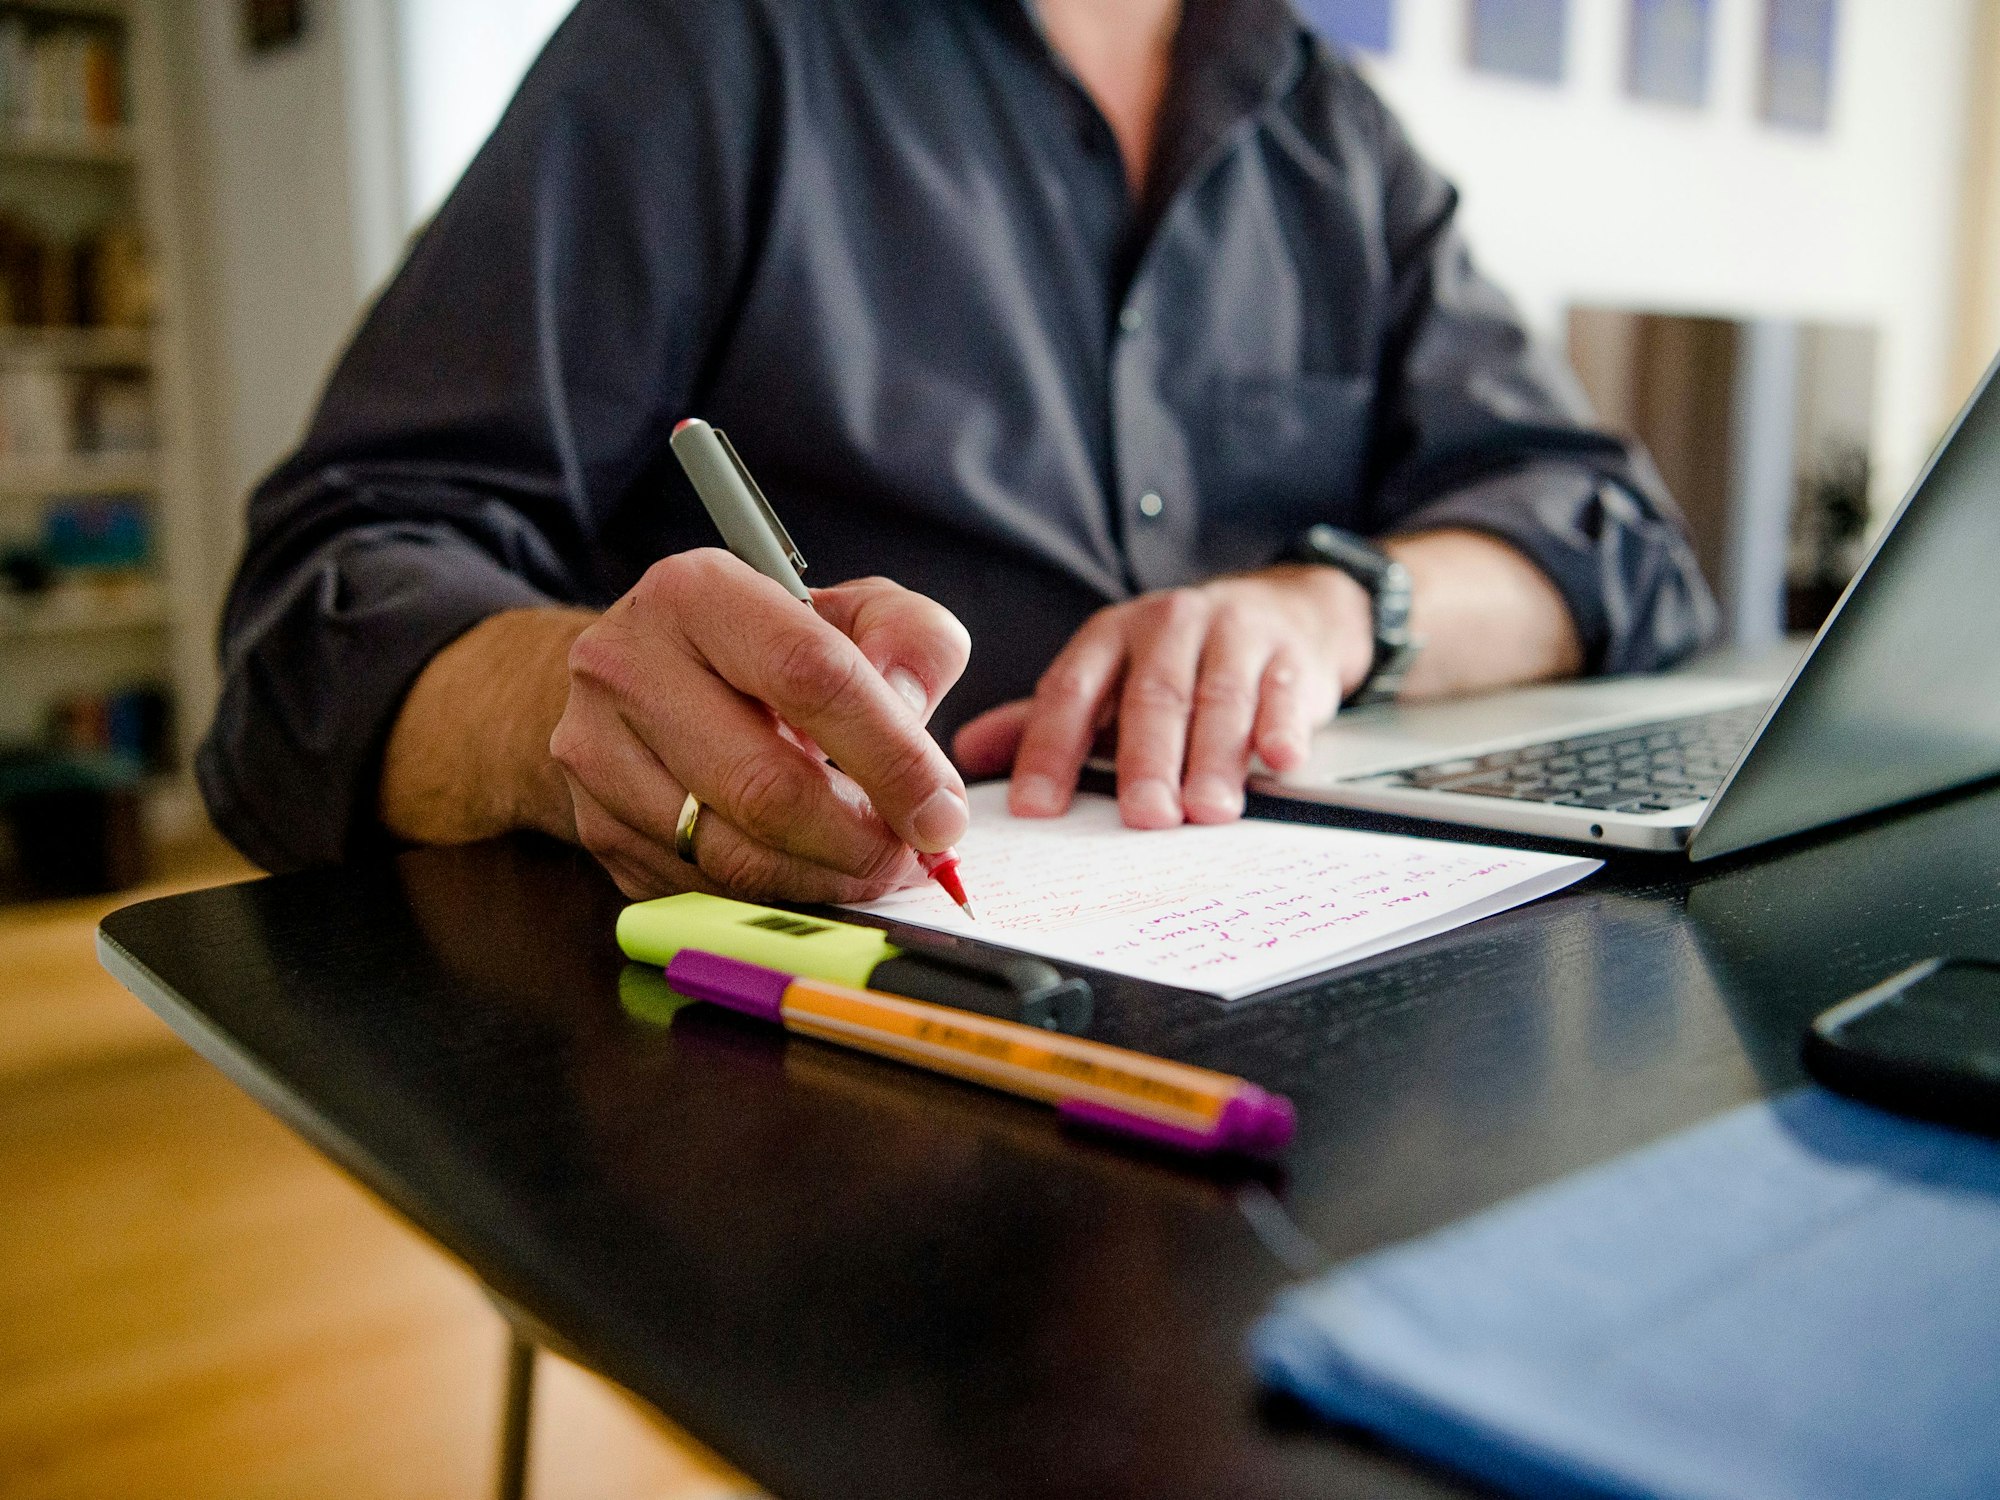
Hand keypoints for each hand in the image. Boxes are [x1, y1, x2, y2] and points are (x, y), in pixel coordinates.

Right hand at [550, 550, 971, 900]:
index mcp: (696, 593)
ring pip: (732, 854)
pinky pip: (702, 888)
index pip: (811, 677)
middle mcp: (626, 667)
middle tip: (915, 857)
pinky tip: (812, 873)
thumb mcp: (851, 614)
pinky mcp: (595, 827)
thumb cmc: (765, 648)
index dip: (892, 756)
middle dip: (861, 839)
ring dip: (824, 878)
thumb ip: (911, 642)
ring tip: (874, 867)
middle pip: (765, 784)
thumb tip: (913, 711)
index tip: (943, 813)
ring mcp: (597, 754)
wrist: (640, 678)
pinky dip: (774, 895)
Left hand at [953, 566, 1372, 827]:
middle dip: (1144, 761)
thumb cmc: (1181, 661)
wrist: (1285, 612)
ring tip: (1208, 811)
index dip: (1049, 749)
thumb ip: (1047, 720)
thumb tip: (968, 755)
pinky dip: (1283, 727)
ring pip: (1219, 699)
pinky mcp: (1291, 656)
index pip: (1070, 691)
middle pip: (1152, 697)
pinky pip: (1286, 693)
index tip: (1035, 808)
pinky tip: (1280, 760)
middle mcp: (1167, 627)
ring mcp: (1233, 636)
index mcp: (1109, 637)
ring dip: (1214, 758)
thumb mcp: (1108, 679)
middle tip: (1142, 817)